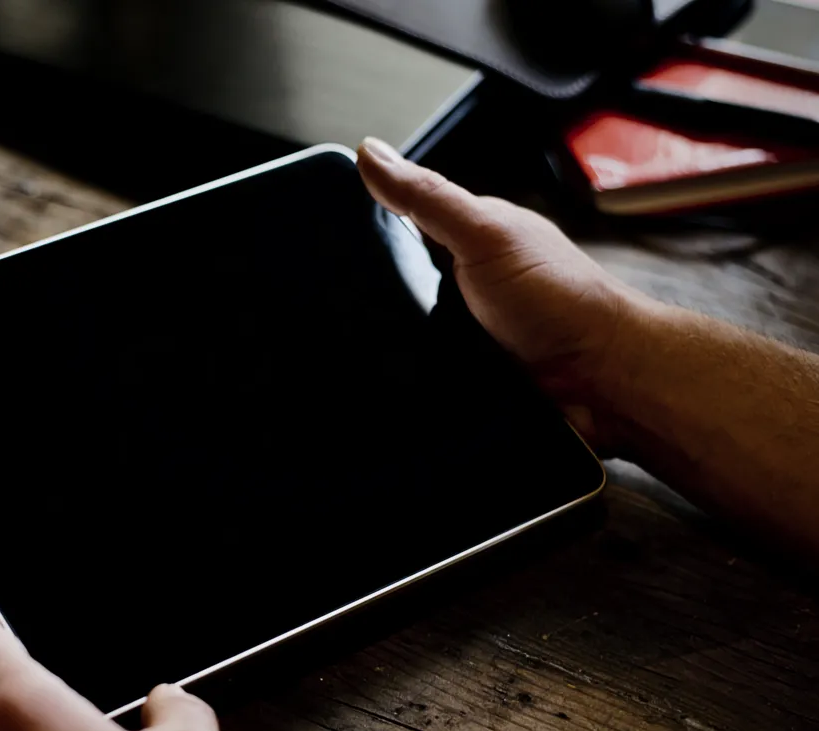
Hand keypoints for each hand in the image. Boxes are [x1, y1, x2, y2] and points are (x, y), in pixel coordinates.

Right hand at [356, 137, 651, 449]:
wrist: (603, 379)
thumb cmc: (561, 300)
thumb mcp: (484, 235)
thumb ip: (427, 197)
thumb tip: (370, 152)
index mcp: (474, 237)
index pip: (404, 222)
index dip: (367, 227)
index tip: (324, 235)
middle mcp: (471, 282)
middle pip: (398, 284)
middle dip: (374, 298)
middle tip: (349, 306)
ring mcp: (470, 332)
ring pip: (405, 334)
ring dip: (393, 343)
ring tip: (371, 350)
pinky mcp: (471, 377)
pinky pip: (423, 374)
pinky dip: (413, 377)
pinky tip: (404, 380)